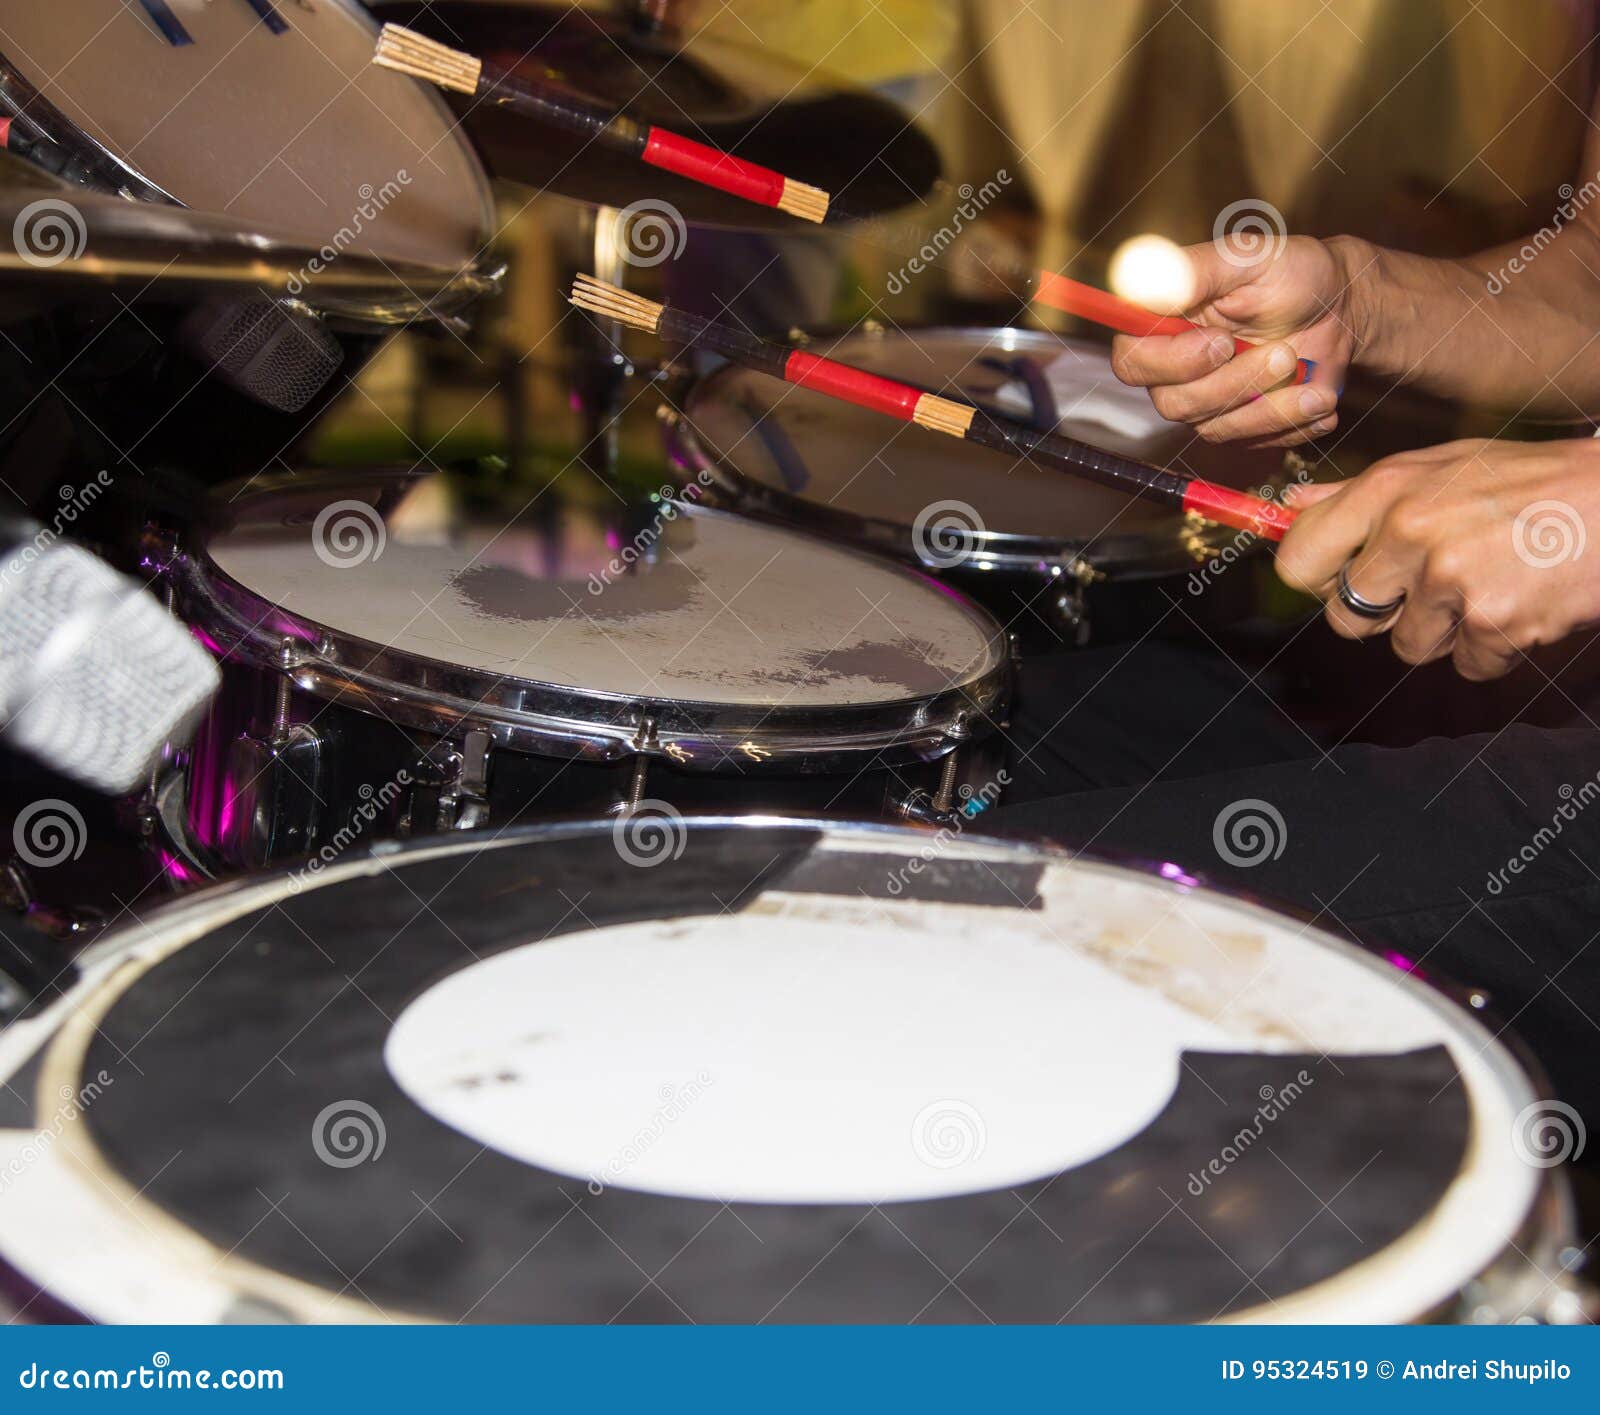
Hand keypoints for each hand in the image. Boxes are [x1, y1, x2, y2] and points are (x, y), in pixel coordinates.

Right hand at [1109, 235, 1365, 445]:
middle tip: (1283, 352)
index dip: (1169, 362)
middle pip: (1172, 403)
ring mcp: (1205, 403)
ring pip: (1214, 427)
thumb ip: (1193, 269)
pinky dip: (1292, 418)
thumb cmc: (1291, 275)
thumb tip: (1140, 277)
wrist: (1338, 309)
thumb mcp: (1247, 258)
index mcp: (1164, 325)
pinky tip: (1316, 393)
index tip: (1221, 341)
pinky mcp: (1238, 428)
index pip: (1131, 361)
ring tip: (1305, 366)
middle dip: (1234, 382)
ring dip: (1270, 403)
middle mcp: (1174, 370)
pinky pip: (1253, 441)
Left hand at [1274, 438, 1599, 679]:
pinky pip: (1466, 665)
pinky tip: (1522, 603)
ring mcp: (1451, 579)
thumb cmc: (1530, 481)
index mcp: (1388, 488)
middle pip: (1345, 618)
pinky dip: (1493, 649)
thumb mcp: (1442, 465)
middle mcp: (1410, 531)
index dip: (1317, 581)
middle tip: (1430, 589)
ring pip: (1408, 647)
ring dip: (1445, 632)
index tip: (1342, 580)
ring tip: (1490, 584)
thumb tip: (1290, 505)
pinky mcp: (1495, 623)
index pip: (1297, 560)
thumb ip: (1359, 493)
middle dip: (1382, 616)